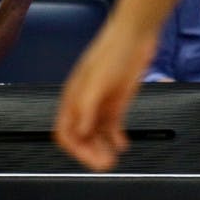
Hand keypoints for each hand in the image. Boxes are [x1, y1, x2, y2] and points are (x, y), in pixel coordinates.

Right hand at [53, 19, 158, 170]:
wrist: (134, 36)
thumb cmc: (112, 51)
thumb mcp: (97, 81)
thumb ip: (87, 107)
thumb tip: (80, 131)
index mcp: (73, 97)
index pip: (65, 130)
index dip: (74, 148)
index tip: (88, 158)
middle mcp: (85, 102)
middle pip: (81, 136)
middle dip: (89, 152)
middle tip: (104, 164)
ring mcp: (101, 103)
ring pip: (96, 134)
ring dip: (102, 148)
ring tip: (112, 159)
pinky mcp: (117, 101)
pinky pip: (112, 126)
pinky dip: (116, 138)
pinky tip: (122, 144)